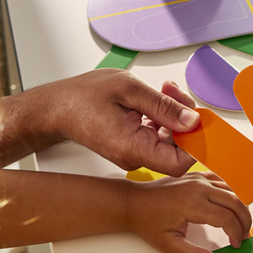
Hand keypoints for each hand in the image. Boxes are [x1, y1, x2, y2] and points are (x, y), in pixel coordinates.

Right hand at [8, 68, 202, 175]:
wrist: (56, 107)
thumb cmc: (84, 97)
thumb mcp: (129, 89)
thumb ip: (164, 106)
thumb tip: (192, 120)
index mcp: (133, 148)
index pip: (179, 163)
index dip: (194, 143)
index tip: (195, 117)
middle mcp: (135, 157)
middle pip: (177, 149)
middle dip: (183, 118)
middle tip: (172, 91)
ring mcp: (134, 154)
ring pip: (169, 140)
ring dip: (173, 114)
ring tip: (163, 89)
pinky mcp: (133, 147)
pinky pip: (157, 136)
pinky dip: (162, 117)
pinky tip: (155, 99)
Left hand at [125, 172, 251, 252]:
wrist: (134, 202)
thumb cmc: (148, 222)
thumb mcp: (167, 245)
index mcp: (192, 204)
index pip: (226, 218)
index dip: (236, 233)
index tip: (236, 244)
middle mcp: (198, 188)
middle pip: (235, 201)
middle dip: (244, 220)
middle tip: (244, 235)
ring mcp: (198, 179)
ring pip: (231, 190)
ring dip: (239, 207)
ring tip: (239, 224)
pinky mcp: (196, 175)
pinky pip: (221, 182)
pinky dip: (230, 194)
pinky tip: (229, 206)